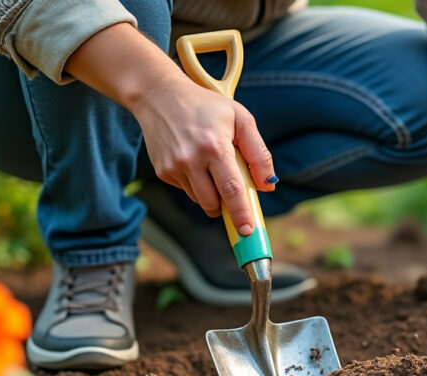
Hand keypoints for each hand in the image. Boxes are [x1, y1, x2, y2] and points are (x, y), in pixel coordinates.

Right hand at [132, 80, 275, 233]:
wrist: (158, 95)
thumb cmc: (206, 105)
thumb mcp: (240, 119)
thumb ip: (258, 153)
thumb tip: (268, 185)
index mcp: (214, 146)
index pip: (230, 189)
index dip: (240, 213)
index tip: (248, 230)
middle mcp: (190, 159)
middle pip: (214, 203)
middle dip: (227, 206)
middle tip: (235, 195)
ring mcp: (173, 167)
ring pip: (200, 200)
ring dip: (212, 193)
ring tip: (212, 165)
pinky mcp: (163, 172)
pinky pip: (187, 190)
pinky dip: (197, 184)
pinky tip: (194, 160)